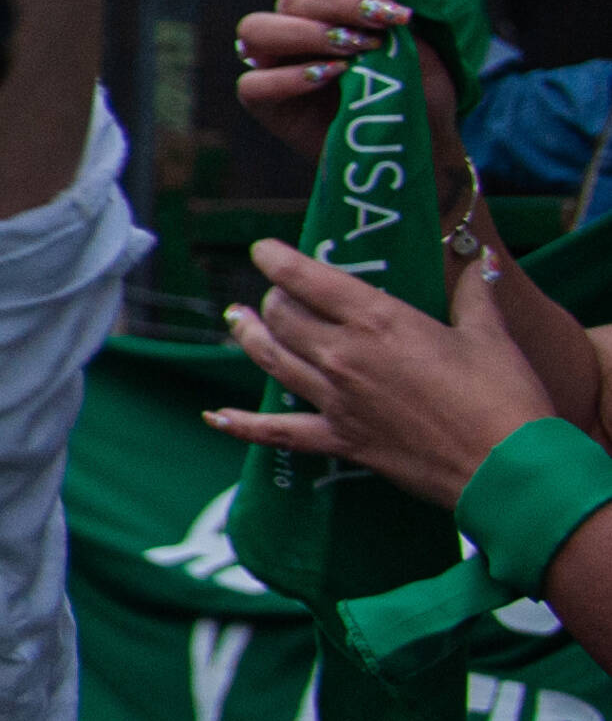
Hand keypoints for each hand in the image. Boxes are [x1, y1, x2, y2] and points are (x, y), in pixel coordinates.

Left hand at [209, 236, 551, 509]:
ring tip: (235, 319)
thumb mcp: (490, 336)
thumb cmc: (504, 398)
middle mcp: (345, 356)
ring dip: (249, 337)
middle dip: (275, 299)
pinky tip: (213, 417)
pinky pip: (278, 432)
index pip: (308, 279)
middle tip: (278, 293)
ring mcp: (337, 400)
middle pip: (283, 318)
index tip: (264, 250)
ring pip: (272, 361)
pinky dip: (242, 426)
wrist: (508, 470)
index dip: (278, 260)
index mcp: (378, 321)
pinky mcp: (340, 441)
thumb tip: (478, 256)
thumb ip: (473, 294)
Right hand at [233, 0, 427, 156]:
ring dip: (307, 33)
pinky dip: (290, 76)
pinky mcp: (267, 105)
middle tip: (382, 22)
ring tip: (354, 48)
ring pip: (256, 30)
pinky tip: (331, 75)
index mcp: (325, 4)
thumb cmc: (415, 89)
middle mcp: (294, 28)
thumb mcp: (412, 39)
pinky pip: (254, 83)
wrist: (419, 141)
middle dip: (340, 2)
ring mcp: (274, 65)